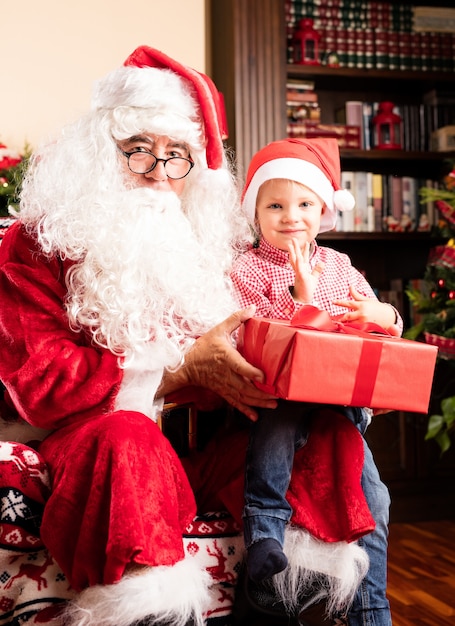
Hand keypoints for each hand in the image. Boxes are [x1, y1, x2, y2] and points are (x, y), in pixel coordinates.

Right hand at [159, 307, 277, 420]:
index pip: (240, 366)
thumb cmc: (203, 348)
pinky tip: (255, 417)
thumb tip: (252, 308)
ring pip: (242, 397)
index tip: (263, 377)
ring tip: (273, 405)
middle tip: (277, 396)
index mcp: (226, 358)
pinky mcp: (222, 392)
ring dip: (258, 403)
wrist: (185, 366)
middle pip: (245, 387)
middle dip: (262, 393)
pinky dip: (245, 411)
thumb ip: (236, 319)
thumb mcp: (219, 330)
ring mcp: (224, 385)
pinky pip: (234, 403)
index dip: (251, 372)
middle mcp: (226, 374)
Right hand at [288, 239, 323, 302]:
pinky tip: (298, 257)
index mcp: (303, 269)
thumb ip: (317, 270)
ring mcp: (300, 273)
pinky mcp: (302, 278)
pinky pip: (299, 269)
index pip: (303, 257)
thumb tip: (322, 262)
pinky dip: (298, 263)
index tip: (306, 242)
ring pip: (295, 261)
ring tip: (291, 245)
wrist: (303, 299)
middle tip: (292, 238)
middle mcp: (300, 270)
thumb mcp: (314, 278)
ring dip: (293, 253)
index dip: (305, 249)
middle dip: (295, 247)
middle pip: (297, 256)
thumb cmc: (307, 289)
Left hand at [333, 285, 396, 330]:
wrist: (389, 316)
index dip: (339, 302)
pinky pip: (356, 329)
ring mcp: (364, 321)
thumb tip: (350, 286)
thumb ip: (356, 295)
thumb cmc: (377, 307)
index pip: (348, 303)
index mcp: (361, 305)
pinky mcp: (366, 328)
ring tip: (343, 325)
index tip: (333, 301)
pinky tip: (350, 329)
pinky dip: (352, 329)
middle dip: (342, 318)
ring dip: (347, 324)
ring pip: (350, 323)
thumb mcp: (367, 300)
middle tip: (338, 320)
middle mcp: (362, 313)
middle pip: (347, 316)